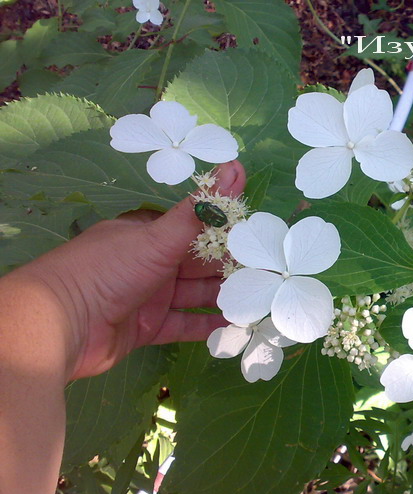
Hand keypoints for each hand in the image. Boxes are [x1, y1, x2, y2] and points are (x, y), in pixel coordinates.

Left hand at [12, 160, 245, 379]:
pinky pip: (184, 325)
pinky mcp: (147, 328)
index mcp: (149, 234)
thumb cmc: (109, 270)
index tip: (261, 237)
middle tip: (270, 273)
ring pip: (195, 294)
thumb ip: (201, 208)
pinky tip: (235, 326)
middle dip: (231, 267)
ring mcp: (148, 297)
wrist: (61, 325)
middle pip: (199, 263)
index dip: (228, 231)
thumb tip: (236, 166)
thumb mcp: (159, 236)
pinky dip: (207, 326)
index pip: (196, 228)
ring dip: (224, 296)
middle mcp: (150, 263)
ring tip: (260, 299)